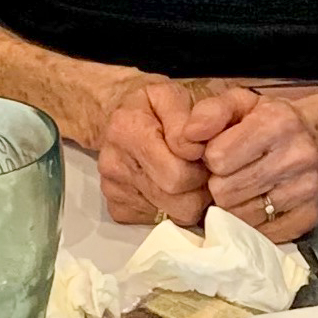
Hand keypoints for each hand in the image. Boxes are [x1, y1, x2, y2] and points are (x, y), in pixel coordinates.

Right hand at [92, 74, 210, 226]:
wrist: (126, 116)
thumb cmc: (157, 106)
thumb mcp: (174, 95)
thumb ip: (187, 120)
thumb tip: (194, 149)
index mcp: (127, 129)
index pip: (178, 173)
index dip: (202, 165)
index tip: (204, 152)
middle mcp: (114, 164)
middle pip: (177, 201)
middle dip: (199, 186)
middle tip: (202, 167)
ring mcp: (113, 190)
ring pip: (172, 215)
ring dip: (189, 199)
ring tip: (189, 175)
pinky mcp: (117, 209)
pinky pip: (157, 222)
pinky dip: (171, 208)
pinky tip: (169, 186)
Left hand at [188, 88, 317, 241]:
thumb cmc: (270, 120)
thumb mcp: (240, 102)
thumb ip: (210, 112)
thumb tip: (187, 135)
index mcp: (277, 123)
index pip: (218, 157)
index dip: (211, 156)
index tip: (220, 152)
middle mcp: (296, 157)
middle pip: (225, 191)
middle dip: (219, 183)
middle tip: (230, 173)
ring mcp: (305, 190)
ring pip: (240, 216)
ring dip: (234, 204)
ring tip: (243, 187)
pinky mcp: (309, 217)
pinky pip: (261, 234)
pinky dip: (254, 222)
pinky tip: (259, 202)